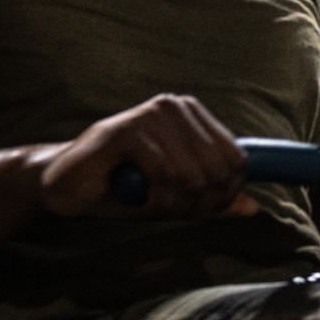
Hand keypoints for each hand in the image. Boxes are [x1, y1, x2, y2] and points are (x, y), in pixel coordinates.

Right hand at [32, 94, 257, 219]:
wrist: (65, 186)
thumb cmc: (123, 188)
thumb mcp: (177, 195)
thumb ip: (214, 198)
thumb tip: (254, 207)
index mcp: (193, 115)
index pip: (236, 159)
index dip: (226, 194)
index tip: (202, 210)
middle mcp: (175, 107)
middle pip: (218, 171)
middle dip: (200, 204)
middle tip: (172, 211)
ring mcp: (149, 115)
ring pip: (193, 176)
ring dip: (175, 205)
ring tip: (153, 205)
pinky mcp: (125, 131)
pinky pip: (163, 176)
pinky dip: (155, 200)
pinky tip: (138, 199)